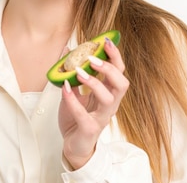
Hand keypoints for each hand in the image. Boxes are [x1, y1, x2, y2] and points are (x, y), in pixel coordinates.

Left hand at [58, 37, 129, 169]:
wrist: (72, 145)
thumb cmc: (76, 117)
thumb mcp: (74, 91)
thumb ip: (72, 73)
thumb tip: (67, 50)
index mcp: (108, 92)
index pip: (119, 71)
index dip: (115, 55)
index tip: (105, 40)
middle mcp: (110, 104)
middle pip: (121, 83)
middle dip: (110, 68)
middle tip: (92, 58)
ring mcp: (101, 117)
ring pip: (108, 98)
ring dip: (94, 82)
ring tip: (78, 72)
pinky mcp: (90, 129)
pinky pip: (84, 115)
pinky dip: (73, 100)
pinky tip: (65, 88)